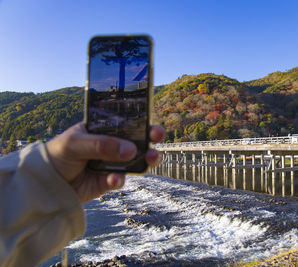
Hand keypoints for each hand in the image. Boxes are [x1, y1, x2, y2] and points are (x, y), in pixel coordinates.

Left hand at [45, 122, 164, 202]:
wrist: (46, 182)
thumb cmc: (58, 154)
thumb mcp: (76, 143)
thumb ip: (102, 144)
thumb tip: (131, 150)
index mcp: (104, 129)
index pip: (126, 122)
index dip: (142, 122)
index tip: (152, 125)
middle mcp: (111, 145)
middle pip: (138, 141)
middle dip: (151, 140)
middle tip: (156, 139)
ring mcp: (112, 163)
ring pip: (136, 161)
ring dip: (146, 160)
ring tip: (150, 160)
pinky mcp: (108, 180)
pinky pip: (120, 179)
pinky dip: (119, 179)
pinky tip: (112, 178)